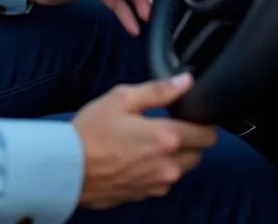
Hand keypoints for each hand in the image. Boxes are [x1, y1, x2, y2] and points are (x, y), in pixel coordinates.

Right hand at [73, 73, 217, 208]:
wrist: (69, 167)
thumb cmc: (92, 131)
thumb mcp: (121, 98)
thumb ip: (158, 90)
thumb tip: (186, 81)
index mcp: (167, 138)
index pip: (208, 135)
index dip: (202, 123)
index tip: (188, 116)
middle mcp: (169, 165)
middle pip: (199, 154)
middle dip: (189, 140)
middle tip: (164, 126)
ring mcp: (159, 184)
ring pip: (182, 168)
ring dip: (174, 156)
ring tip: (146, 142)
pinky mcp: (147, 195)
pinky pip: (164, 180)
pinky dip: (157, 169)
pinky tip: (135, 157)